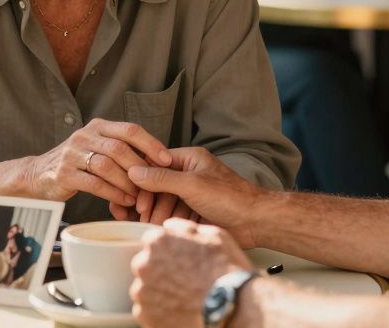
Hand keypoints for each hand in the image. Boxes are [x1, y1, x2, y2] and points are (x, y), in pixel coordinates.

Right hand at [24, 119, 172, 210]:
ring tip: (140, 196)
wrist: (39, 175)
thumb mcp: (98, 148)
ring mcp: (72, 154)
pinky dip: (113, 194)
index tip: (168, 160)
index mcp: (98, 127)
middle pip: (119, 148)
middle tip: (155, 183)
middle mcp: (84, 136)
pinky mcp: (64, 174)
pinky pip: (94, 184)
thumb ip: (122, 150)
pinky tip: (125, 201)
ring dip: (127, 183)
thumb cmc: (78, 164)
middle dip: (141, 167)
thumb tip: (157, 161)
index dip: (151, 144)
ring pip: (107, 166)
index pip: (130, 130)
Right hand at [126, 147, 265, 246]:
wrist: (255, 222)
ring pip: (166, 201)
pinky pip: (176, 214)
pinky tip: (164, 229)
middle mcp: (190, 173)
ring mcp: (193, 193)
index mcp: (190, 159)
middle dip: (151, 201)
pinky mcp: (196, 211)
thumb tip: (133, 171)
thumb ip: (161, 178)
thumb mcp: (191, 184)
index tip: (135, 196)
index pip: (157, 163)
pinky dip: (169, 221)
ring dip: (158, 213)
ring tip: (152, 225)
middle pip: (159, 185)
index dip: (143, 180)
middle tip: (141, 215)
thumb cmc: (229, 198)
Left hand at [130, 219, 251, 327]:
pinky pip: (148, 311)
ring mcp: (143, 292)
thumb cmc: (226, 269)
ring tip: (184, 298)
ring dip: (159, 293)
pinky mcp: (146, 316)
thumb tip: (170, 226)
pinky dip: (160, 312)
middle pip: (146, 266)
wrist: (232, 306)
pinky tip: (180, 311)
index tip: (181, 261)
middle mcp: (144, 265)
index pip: (153, 243)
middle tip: (184, 281)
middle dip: (161, 272)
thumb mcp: (213, 235)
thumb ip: (185, 228)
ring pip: (145, 290)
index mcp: (157, 242)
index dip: (169, 251)